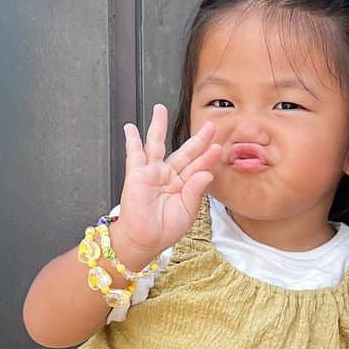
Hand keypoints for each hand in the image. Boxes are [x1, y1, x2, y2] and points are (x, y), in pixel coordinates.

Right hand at [113, 105, 222, 262]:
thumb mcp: (187, 212)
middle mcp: (169, 176)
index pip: (198, 167)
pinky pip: (134, 153)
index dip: (208, 157)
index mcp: (184, 187)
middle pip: (185, 152)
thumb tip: (206, 172)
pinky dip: (131, 140)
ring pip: (157, 144)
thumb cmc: (165, 230)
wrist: (145, 239)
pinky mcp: (137, 174)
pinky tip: (131, 128)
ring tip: (160, 109)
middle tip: (210, 126)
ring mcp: (153, 173)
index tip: (217, 147)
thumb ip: (196, 191)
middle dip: (198, 139)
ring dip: (158, 126)